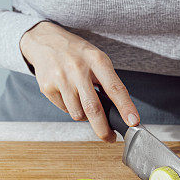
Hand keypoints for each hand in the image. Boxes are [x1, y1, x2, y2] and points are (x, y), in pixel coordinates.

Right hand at [20, 21, 139, 141]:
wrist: (45, 41)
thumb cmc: (77, 53)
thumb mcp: (97, 59)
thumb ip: (107, 81)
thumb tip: (118, 111)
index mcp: (96, 60)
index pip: (115, 88)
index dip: (125, 107)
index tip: (133, 122)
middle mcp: (78, 69)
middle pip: (93, 108)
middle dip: (103, 129)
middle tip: (110, 138)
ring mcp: (61, 79)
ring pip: (78, 114)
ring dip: (85, 116)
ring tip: (84, 102)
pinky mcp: (47, 88)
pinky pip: (65, 110)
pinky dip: (71, 108)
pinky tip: (69, 94)